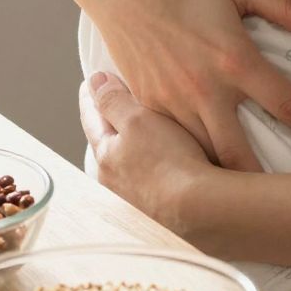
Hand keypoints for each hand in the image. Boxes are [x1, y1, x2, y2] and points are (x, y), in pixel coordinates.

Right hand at [71, 0, 290, 172]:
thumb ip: (287, 7)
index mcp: (234, 59)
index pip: (287, 105)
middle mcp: (203, 89)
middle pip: (240, 155)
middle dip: (266, 184)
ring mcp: (171, 102)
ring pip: (204, 156)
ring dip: (227, 176)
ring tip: (253, 193)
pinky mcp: (147, 105)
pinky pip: (175, 142)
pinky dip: (193, 157)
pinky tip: (207, 169)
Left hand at [80, 73, 215, 233]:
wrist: (199, 208)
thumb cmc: (167, 161)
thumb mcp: (137, 120)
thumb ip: (114, 101)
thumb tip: (95, 83)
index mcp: (104, 155)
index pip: (90, 117)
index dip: (91, 96)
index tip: (91, 81)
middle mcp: (113, 179)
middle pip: (106, 140)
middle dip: (109, 120)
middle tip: (114, 100)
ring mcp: (135, 195)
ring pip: (127, 158)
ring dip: (131, 142)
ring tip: (142, 128)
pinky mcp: (157, 205)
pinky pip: (147, 174)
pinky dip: (150, 159)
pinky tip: (163, 158)